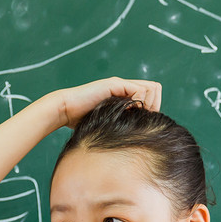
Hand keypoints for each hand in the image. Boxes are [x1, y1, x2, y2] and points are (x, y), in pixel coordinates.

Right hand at [48, 77, 162, 128]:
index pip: (152, 95)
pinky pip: (138, 89)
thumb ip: (122, 123)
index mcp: (124, 95)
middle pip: (155, 89)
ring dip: (148, 103)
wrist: (65, 111)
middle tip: (144, 118)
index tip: (145, 122)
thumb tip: (138, 137)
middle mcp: (124, 87)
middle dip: (154, 105)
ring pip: (151, 88)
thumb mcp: (108, 124)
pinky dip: (138, 101)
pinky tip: (127, 111)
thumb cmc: (81, 121)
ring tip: (136, 115)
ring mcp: (120, 84)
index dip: (153, 108)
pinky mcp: (114, 84)